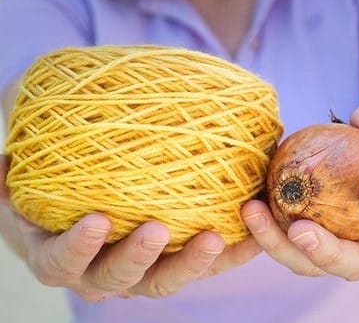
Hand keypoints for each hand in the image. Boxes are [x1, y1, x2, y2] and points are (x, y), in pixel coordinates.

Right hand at [0, 156, 260, 300]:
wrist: (79, 222)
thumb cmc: (49, 206)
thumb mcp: (20, 194)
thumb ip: (8, 182)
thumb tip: (2, 162)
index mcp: (62, 259)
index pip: (63, 262)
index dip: (78, 247)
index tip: (96, 220)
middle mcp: (102, 276)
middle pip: (122, 279)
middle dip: (139, 257)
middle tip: (159, 229)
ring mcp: (141, 274)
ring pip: (168, 279)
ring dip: (194, 262)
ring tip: (217, 235)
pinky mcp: (173, 264)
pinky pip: (203, 265)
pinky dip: (229, 254)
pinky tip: (251, 235)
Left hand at [241, 101, 358, 280]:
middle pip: (354, 263)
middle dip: (325, 253)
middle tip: (299, 231)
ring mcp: (338, 246)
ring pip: (311, 262)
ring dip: (279, 245)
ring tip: (253, 213)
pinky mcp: (308, 240)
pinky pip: (286, 242)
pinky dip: (264, 231)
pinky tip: (246, 206)